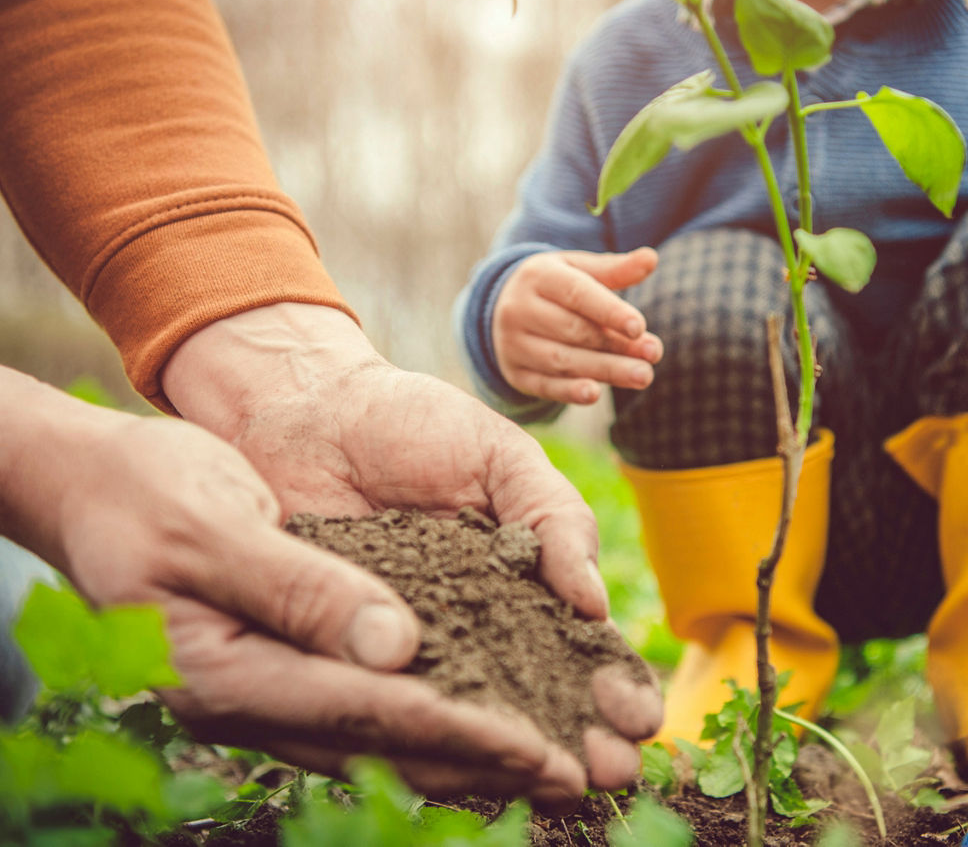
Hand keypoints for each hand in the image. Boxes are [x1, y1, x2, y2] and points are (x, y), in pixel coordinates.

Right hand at [0, 377, 612, 811]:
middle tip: (573, 778)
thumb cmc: (144, 492)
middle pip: (387, 744)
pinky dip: (434, 721)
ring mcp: (267, 693)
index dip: (460, 731)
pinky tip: (486, 726)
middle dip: (485, 764)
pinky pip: (371, 711)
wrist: (96, 487)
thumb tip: (395, 648)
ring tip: (550, 768)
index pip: (366, 712)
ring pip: (385, 738)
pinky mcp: (285, 671)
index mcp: (225, 674)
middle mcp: (252, 702)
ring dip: (471, 755)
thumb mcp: (212, 524)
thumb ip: (299, 588)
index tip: (539, 748)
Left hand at [160, 304, 662, 800]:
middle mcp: (472, 624)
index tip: (640, 716)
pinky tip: (462, 763)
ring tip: (558, 786)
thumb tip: (594, 605)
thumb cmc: (411, 422)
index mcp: (522, 578)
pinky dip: (424, 735)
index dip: (612, 682)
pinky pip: (389, 702)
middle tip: (611, 772)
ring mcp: (411, 645)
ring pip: (471, 713)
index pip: (578, 644)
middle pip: (536, 696)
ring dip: (516, 753)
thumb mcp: (500, 456)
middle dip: (578, 736)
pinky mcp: (347, 655)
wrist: (305, 409)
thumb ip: (554, 519)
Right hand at [493, 248, 663, 403]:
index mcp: (538, 276)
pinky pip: (544, 385)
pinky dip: (569, 391)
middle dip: (616, 345)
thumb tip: (651, 258)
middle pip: (574, 331)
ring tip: (643, 376)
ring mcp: (513, 344)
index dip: (610, 311)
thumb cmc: (554, 287)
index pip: (577, 294)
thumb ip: (614, 269)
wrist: (500, 309)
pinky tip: (595, 394)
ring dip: (605, 370)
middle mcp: (520, 310)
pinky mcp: (515, 373)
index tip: (640, 327)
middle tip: (654, 354)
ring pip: (562, 360)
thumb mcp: (577, 270)